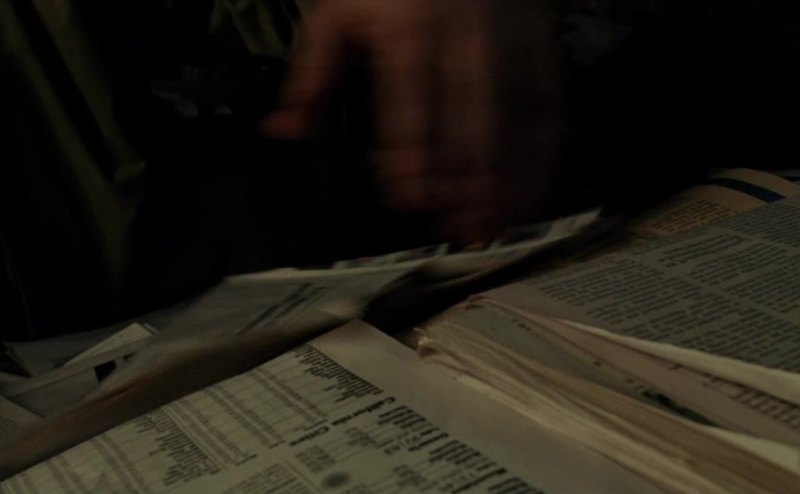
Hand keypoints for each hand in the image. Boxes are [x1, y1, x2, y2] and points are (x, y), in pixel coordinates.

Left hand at [264, 0, 561, 240]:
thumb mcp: (338, 12)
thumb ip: (313, 75)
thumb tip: (283, 132)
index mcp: (408, 27)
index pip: (409, 98)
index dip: (411, 153)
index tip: (408, 199)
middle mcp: (466, 36)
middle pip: (472, 115)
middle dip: (469, 179)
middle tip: (460, 229)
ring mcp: (509, 44)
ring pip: (517, 117)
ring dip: (509, 177)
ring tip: (495, 224)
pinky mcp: (540, 51)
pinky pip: (549, 108)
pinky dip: (542, 156)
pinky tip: (528, 193)